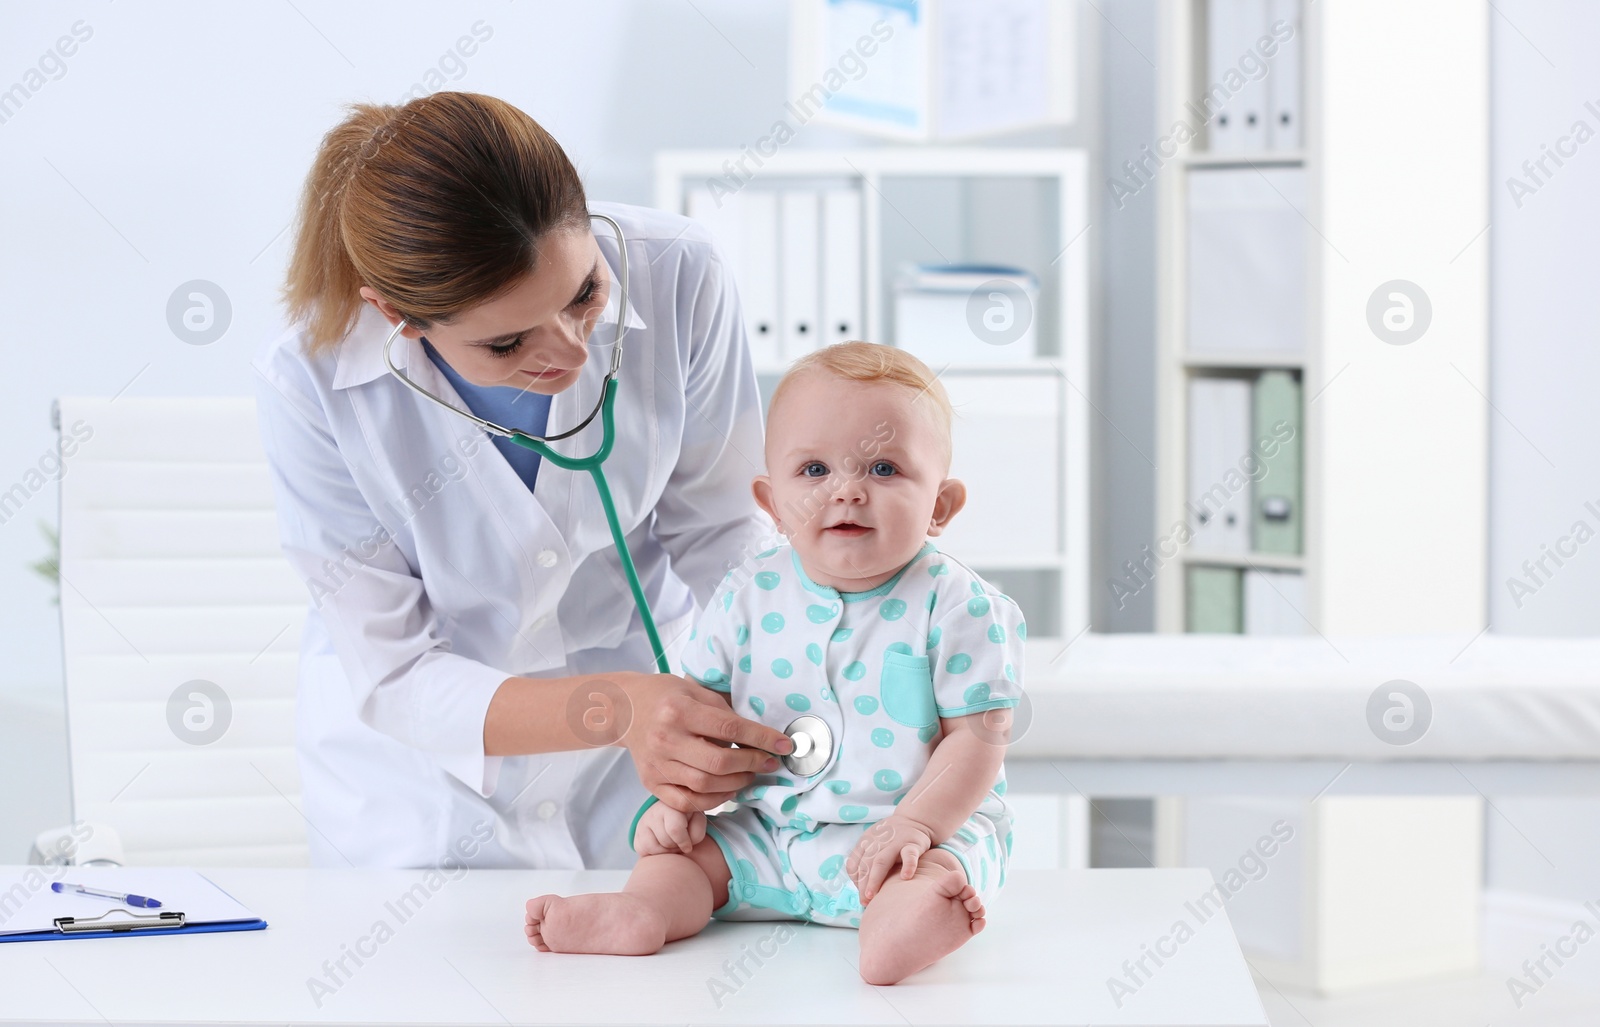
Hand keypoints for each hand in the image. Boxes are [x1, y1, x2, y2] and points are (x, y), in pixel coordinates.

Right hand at [617, 672, 793, 813]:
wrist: (626, 709)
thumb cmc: (667, 696)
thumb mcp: (696, 691)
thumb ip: (725, 713)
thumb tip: (761, 737)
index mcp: (679, 710)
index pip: (729, 728)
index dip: (761, 739)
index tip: (784, 745)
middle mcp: (665, 739)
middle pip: (718, 763)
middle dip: (751, 764)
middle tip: (768, 763)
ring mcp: (656, 765)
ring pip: (704, 786)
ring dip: (735, 784)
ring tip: (749, 775)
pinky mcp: (651, 783)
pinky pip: (686, 803)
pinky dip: (712, 801)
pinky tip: (726, 790)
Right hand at [633, 802, 706, 855]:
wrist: (672, 814)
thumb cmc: (688, 819)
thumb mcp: (698, 820)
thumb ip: (697, 833)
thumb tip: (685, 848)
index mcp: (670, 805)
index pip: (674, 829)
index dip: (684, 842)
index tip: (689, 846)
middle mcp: (653, 812)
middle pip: (666, 842)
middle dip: (676, 847)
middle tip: (680, 842)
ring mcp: (642, 823)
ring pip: (654, 848)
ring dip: (667, 851)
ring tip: (672, 843)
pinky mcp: (636, 835)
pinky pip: (643, 851)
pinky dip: (655, 854)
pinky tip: (662, 845)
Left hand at [846, 815, 935, 903]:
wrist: (915, 820)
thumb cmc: (892, 840)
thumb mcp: (874, 845)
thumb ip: (866, 862)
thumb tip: (861, 891)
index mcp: (865, 842)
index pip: (854, 863)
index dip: (855, 881)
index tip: (861, 895)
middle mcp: (877, 842)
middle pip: (866, 864)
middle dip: (863, 884)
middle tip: (864, 902)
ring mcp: (895, 842)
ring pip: (881, 860)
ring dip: (875, 879)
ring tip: (873, 896)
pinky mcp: (913, 844)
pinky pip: (910, 855)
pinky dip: (908, 866)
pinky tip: (905, 878)